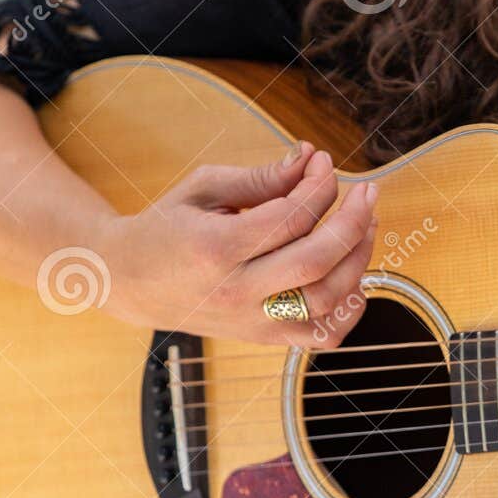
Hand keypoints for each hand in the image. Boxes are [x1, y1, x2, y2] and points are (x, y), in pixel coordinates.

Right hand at [96, 143, 377, 345]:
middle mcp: (237, 292)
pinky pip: (323, 335)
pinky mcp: (265, 339)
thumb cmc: (168, 228)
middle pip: (315, 261)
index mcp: (215, 249)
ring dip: (359, 258)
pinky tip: (353, 274)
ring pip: (327, 299)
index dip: (318, 187)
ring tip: (366, 224)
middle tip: (367, 191)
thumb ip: (260, 178)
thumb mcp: (203, 189)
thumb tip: (310, 159)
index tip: (324, 163)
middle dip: (352, 221)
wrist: (130, 283)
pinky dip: (350, 307)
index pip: (288, 218)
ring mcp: (254, 322)